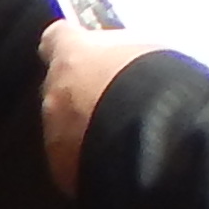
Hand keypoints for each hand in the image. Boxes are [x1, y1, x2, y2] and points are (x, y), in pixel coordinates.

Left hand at [41, 22, 146, 194]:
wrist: (153, 136)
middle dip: (78, 89)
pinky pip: (72, 157)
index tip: (84, 45)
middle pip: (58, 86)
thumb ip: (124, 53)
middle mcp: (53, 93)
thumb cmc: (155, 80)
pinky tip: (116, 154)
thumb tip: (125, 56)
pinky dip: (88, 155)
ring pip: (63, 124)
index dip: (70, 43)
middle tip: (112, 92)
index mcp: (72, 55)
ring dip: (84, 125)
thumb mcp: (148, 49)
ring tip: (118, 129)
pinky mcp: (62, 170)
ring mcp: (53, 134)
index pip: (55, 38)